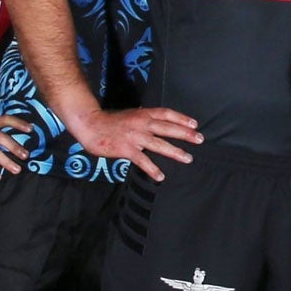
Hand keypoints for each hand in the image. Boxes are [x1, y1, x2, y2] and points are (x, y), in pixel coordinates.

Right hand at [71, 107, 201, 182]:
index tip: (194, 124)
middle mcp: (141, 124)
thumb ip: (144, 120)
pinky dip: (152, 169)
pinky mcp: (126, 149)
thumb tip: (158, 124)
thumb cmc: (110, 121)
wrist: (90, 125)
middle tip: (199, 139)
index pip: (166, 114)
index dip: (181, 118)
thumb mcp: (130, 115)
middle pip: (168, 128)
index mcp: (143, 114)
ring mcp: (134, 136)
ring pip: (159, 144)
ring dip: (175, 152)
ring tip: (188, 158)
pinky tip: (160, 176)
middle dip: (185, 133)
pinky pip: (142, 160)